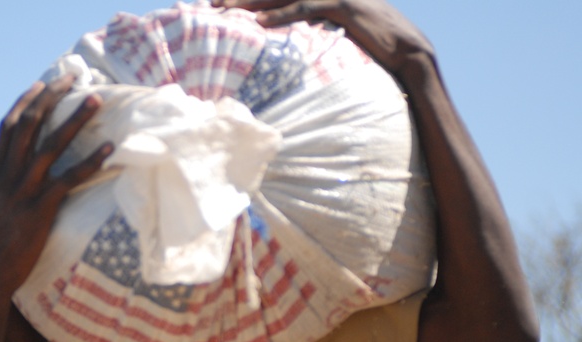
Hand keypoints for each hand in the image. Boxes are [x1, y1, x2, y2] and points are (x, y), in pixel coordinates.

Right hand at [0, 76, 112, 298]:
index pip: (10, 125)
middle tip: (74, 78)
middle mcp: (7, 174)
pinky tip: (110, 149)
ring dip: (76, 119)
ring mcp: (23, 190)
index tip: (42, 85)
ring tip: (96, 99)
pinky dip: (91, 162)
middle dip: (53, 97)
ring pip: (52, 144)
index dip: (27, 102)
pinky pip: (69, 179)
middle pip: (31, 123)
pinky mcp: (39, 208)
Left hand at [210, 0, 433, 73]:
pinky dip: (281, 15)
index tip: (223, 4)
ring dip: (252, 2)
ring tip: (225, 10)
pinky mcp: (346, 6)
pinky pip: (306, 8)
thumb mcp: (339, 41)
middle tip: (212, 3)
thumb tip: (293, 54)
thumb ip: (315, 39)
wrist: (410, 51)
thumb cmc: (375, 50)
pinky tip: (259, 23)